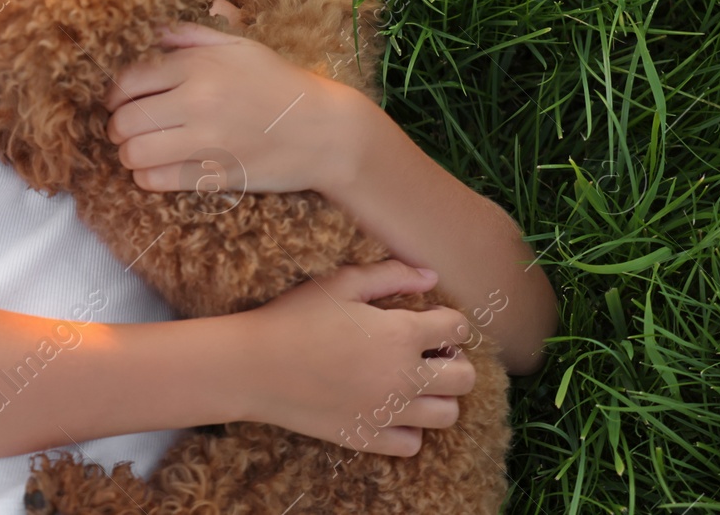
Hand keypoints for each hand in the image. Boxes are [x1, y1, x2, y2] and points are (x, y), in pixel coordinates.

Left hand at [101, 9, 370, 195]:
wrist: (324, 132)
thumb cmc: (279, 83)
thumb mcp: (239, 46)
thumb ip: (190, 34)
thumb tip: (150, 29)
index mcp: (199, 65)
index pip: (127, 80)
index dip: (113, 93)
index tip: (118, 101)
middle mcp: (197, 102)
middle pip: (124, 120)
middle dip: (117, 125)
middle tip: (126, 127)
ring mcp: (206, 142)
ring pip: (133, 153)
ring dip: (128, 154)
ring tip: (139, 150)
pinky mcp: (214, 176)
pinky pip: (156, 181)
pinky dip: (146, 177)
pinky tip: (155, 169)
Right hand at [231, 260, 475, 456]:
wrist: (254, 366)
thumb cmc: (294, 317)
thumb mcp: (341, 283)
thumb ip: (391, 275)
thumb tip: (430, 275)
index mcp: (401, 334)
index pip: (457, 329)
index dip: (450, 320)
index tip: (432, 319)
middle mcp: (404, 377)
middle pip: (464, 378)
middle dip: (456, 361)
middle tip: (429, 353)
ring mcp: (388, 412)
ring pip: (447, 415)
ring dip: (439, 396)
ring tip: (413, 383)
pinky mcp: (368, 437)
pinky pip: (412, 443)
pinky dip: (409, 429)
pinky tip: (389, 409)